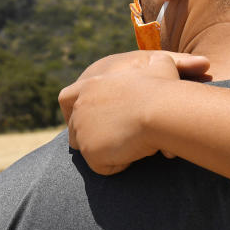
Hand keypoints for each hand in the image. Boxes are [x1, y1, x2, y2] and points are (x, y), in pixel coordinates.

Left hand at [59, 51, 209, 174]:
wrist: (160, 109)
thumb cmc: (163, 86)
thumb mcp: (161, 63)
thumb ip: (154, 63)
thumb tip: (161, 62)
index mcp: (90, 85)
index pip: (66, 98)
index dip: (75, 110)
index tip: (90, 118)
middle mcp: (80, 108)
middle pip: (74, 130)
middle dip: (92, 137)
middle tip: (119, 138)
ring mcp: (83, 132)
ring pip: (90, 150)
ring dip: (110, 150)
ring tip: (136, 142)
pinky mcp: (91, 154)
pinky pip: (104, 167)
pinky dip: (121, 164)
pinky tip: (138, 151)